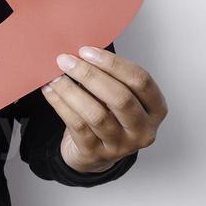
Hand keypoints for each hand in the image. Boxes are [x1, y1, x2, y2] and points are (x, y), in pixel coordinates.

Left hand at [42, 46, 166, 173]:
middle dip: (90, 75)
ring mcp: (120, 146)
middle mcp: (142, 130)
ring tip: (56, 76)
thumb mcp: (118, 96)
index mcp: (155, 109)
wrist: (94, 154)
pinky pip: (77, 126)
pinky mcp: (96, 154)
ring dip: (71, 91)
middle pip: (120, 98)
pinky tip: (50, 91)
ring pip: (96, 114)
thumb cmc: (109, 116)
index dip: (113, 64)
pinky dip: (61, 105)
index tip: (87, 51)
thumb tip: (81, 52)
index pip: (140, 81)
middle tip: (67, 61)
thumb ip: (110, 77)